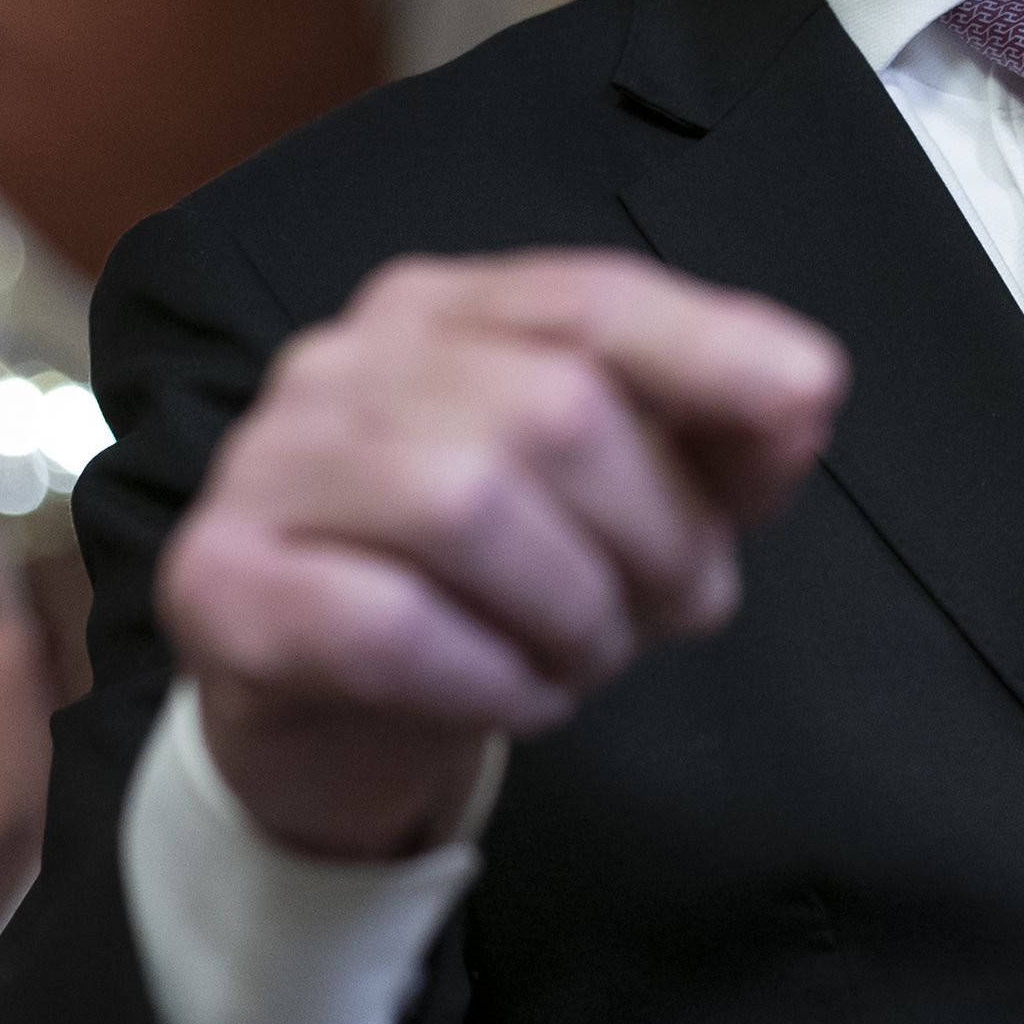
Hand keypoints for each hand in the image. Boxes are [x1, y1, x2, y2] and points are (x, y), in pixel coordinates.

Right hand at [158, 253, 847, 861]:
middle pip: (551, 408)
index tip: (807, 401)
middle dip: (653, 532)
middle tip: (668, 614)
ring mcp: (265, 466)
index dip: (710, 345)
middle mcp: (344, 363)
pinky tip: (516, 697)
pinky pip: (382, 622)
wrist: (324, 726)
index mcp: (444, 311)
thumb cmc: (486, 594)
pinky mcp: (217, 584)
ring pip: (464, 504)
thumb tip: (803, 391)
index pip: (589, 297)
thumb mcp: (617, 508)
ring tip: (583, 657)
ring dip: (570, 609)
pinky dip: (487, 674)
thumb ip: (712, 441)